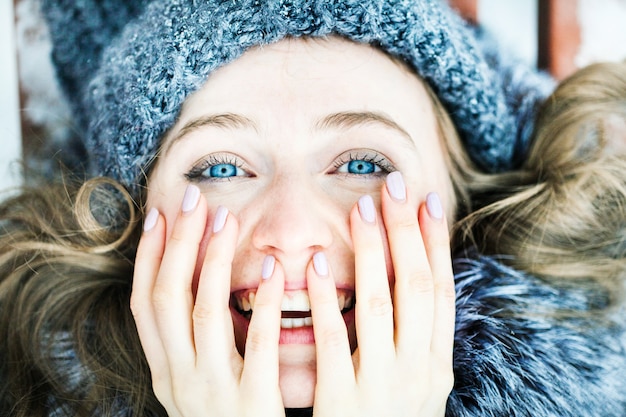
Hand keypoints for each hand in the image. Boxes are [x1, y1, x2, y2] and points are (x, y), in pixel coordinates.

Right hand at [131, 185, 285, 416]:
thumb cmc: (229, 416)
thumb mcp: (198, 381)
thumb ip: (195, 340)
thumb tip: (197, 279)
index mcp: (164, 371)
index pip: (144, 303)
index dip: (147, 257)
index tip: (158, 215)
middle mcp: (178, 379)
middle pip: (167, 298)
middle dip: (177, 244)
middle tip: (193, 199)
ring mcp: (211, 392)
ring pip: (202, 313)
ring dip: (212, 260)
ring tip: (227, 218)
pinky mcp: (251, 404)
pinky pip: (256, 345)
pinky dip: (263, 303)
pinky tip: (274, 268)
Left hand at [307, 172, 454, 416]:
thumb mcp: (412, 381)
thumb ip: (412, 338)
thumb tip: (409, 278)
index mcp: (436, 363)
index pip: (441, 291)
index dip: (435, 243)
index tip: (427, 200)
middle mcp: (419, 370)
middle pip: (417, 287)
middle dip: (407, 232)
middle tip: (393, 185)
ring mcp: (384, 385)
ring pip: (382, 304)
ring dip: (372, 252)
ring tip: (362, 208)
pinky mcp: (345, 402)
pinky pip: (336, 341)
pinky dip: (328, 299)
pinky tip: (314, 267)